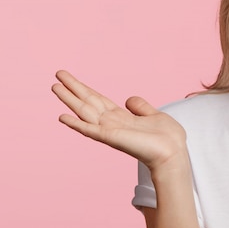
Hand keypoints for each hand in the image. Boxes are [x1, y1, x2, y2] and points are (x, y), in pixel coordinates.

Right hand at [51, 70, 186, 170]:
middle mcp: (112, 123)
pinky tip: (62, 117)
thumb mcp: (154, 115)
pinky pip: (90, 130)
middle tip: (58, 74)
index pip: (98, 100)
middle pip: (88, 102)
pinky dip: (76, 124)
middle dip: (73, 88)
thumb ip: (141, 107)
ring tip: (55, 86)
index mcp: (122, 117)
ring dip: (70, 100)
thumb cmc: (167, 138)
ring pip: (85, 112)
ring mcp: (110, 130)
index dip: (85, 89)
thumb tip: (129, 99)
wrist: (173, 153)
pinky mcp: (111, 138)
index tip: (71, 79)